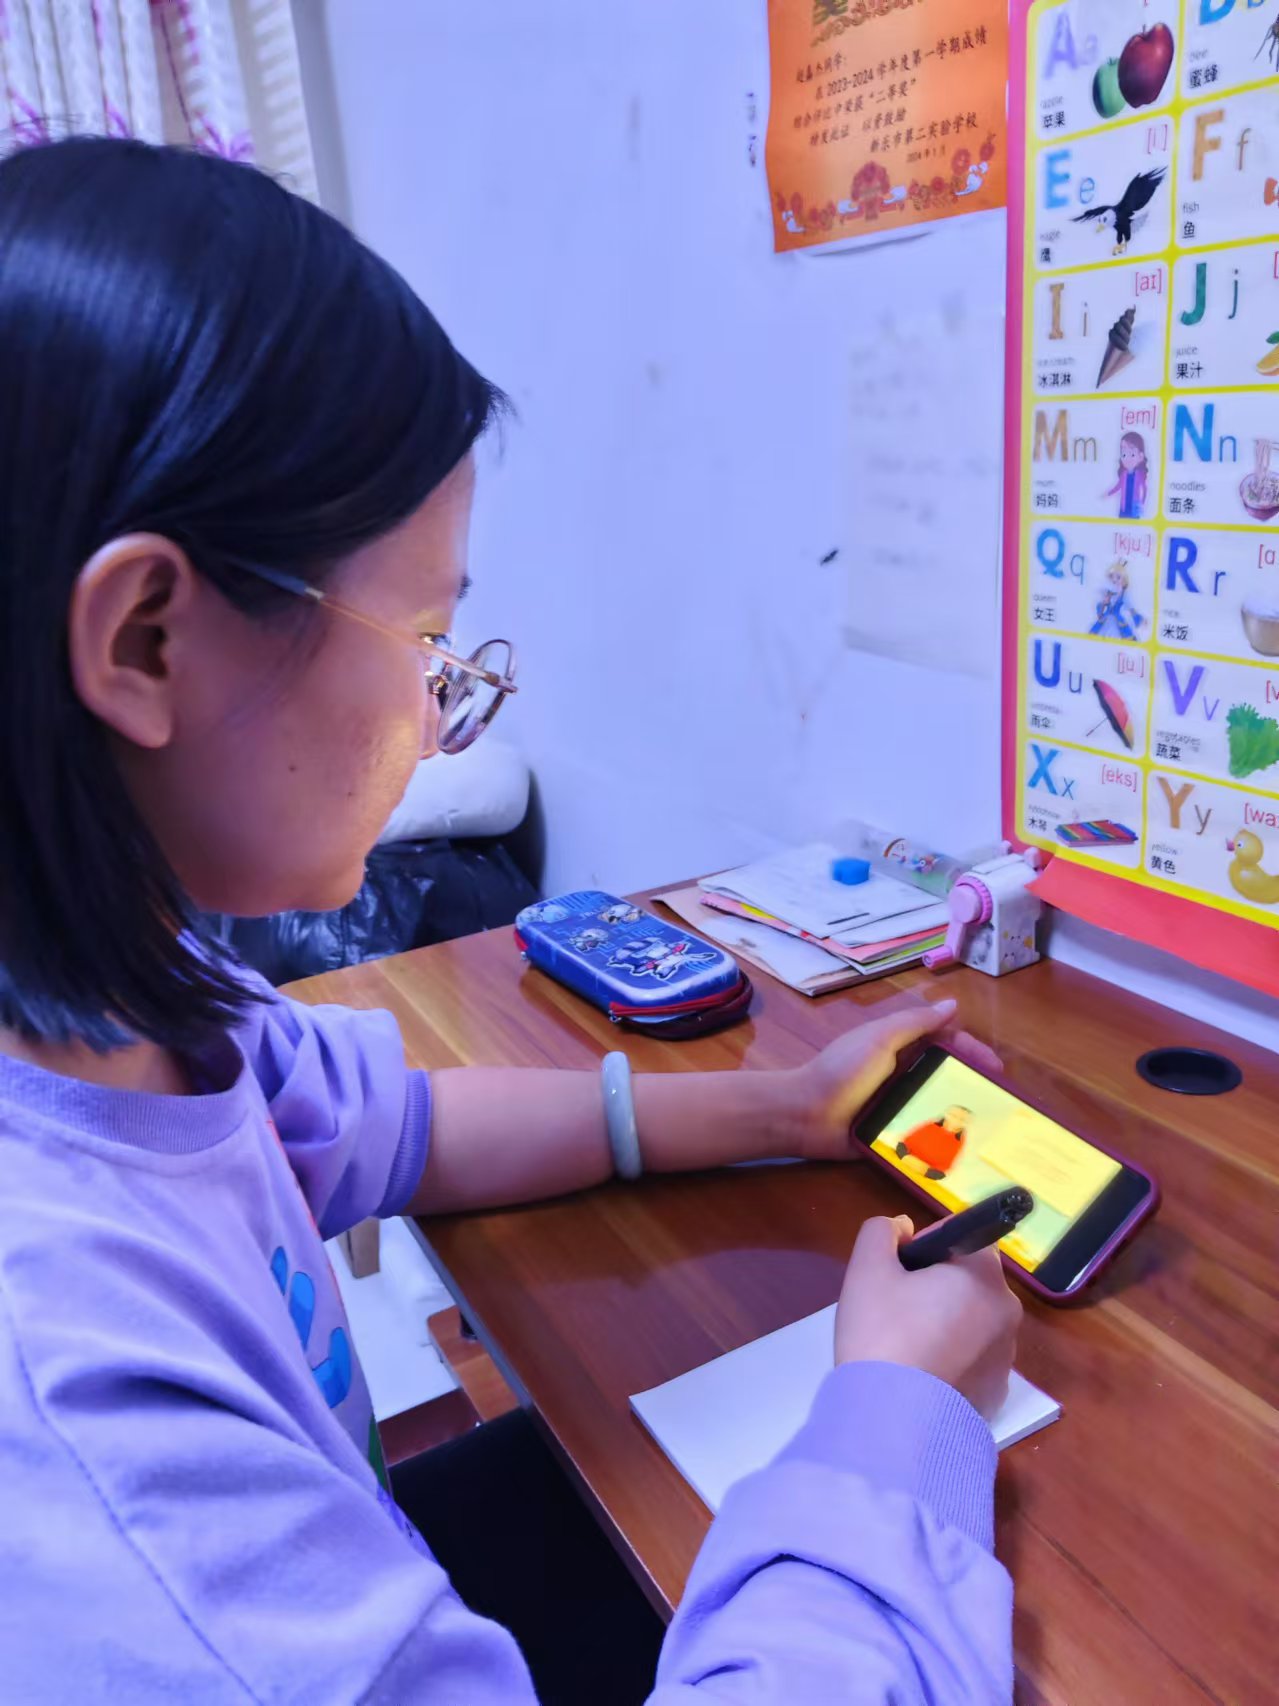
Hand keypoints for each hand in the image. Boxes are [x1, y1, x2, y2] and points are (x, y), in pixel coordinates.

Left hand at [791, 999, 1001, 1162]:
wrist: (807, 1115)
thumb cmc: (843, 1071)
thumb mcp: (880, 1039)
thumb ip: (915, 1022)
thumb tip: (952, 1005)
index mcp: (900, 1047)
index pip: (945, 1044)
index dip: (971, 1052)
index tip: (994, 1068)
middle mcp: (903, 1074)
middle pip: (947, 1076)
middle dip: (974, 1085)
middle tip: (998, 1101)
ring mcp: (898, 1105)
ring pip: (939, 1106)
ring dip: (963, 1113)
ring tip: (990, 1127)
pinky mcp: (893, 1134)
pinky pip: (922, 1134)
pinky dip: (942, 1138)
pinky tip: (964, 1148)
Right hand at [834, 1215, 1021, 1418]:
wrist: (894, 1422)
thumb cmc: (882, 1334)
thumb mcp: (867, 1268)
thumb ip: (881, 1231)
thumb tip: (902, 1229)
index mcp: (983, 1274)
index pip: (966, 1237)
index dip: (929, 1246)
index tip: (901, 1270)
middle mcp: (1007, 1311)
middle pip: (969, 1281)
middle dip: (936, 1286)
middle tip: (895, 1309)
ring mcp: (1006, 1356)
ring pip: (972, 1322)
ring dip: (946, 1323)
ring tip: (906, 1347)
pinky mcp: (996, 1393)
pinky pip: (973, 1361)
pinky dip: (952, 1360)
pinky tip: (920, 1375)